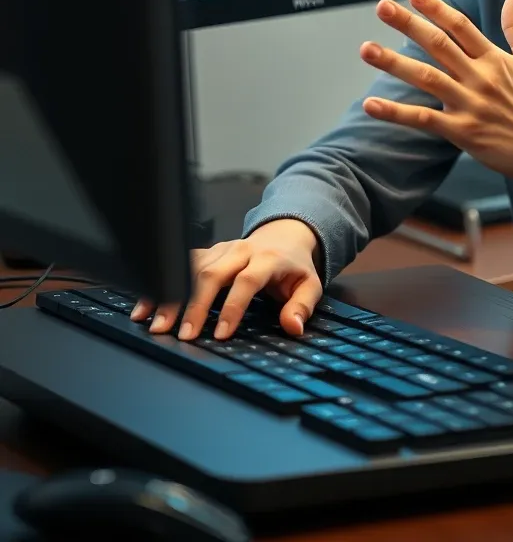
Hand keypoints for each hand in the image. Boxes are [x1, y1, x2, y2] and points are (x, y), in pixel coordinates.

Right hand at [128, 219, 321, 340]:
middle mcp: (241, 250)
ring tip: (156, 325)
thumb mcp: (309, 284)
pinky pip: (180, 265)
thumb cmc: (293, 267)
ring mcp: (221, 249)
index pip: (247, 280)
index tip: (220, 334)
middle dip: (195, 305)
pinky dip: (162, 284)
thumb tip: (293, 327)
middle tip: (182, 335)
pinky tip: (145, 306)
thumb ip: (302, 305)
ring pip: (191, 268)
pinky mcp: (207, 252)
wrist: (284, 235)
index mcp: (267, 258)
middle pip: (213, 273)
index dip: (233, 307)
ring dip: (172, 296)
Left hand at [359, 0, 512, 189]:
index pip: (461, 26)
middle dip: (408, 24)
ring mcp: (470, 105)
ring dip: (393, 63)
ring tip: (366, 49)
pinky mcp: (463, 133)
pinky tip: (370, 103)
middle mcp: (480, 78)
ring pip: (425, 78)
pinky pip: (423, 120)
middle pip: (438, 45)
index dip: (436, 9)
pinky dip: (395, 112)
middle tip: (381, 6)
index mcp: (495, 59)